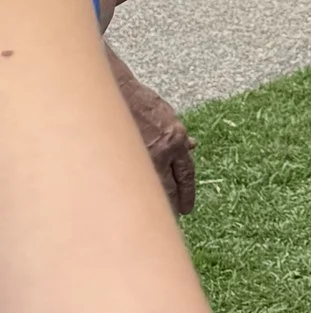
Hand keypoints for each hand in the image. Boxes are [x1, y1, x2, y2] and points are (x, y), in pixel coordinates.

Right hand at [110, 57, 196, 215]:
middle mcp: (164, 149)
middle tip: (174, 219)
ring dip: (154, 205)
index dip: (187, 191)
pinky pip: (132, 181)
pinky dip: (134, 194)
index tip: (187, 206)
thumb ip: (178, 134)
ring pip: (152, 189)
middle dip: (174, 203)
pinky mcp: (125, 156)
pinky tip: (132, 207)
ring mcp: (143, 155)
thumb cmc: (139, 102)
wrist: (114, 92)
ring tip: (153, 220)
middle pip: (171, 185)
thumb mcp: (166, 114)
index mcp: (176, 138)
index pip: (186, 172)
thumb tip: (193, 146)